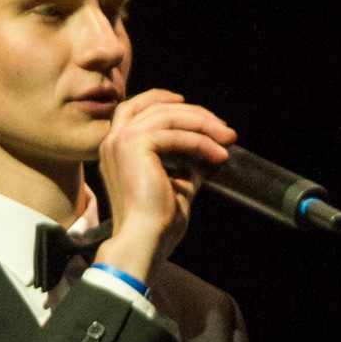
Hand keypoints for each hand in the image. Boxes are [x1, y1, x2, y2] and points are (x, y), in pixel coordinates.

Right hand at [96, 88, 233, 275]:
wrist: (144, 242)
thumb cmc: (156, 224)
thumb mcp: (177, 187)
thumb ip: (188, 167)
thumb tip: (210, 156)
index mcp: (116, 148)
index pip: (137, 108)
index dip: (162, 99)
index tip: (189, 104)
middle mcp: (113, 140)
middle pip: (158, 108)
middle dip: (195, 115)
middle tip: (224, 129)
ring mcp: (120, 140)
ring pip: (169, 116)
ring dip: (203, 125)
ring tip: (228, 140)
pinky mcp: (133, 144)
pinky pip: (175, 135)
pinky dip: (201, 143)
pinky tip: (219, 156)